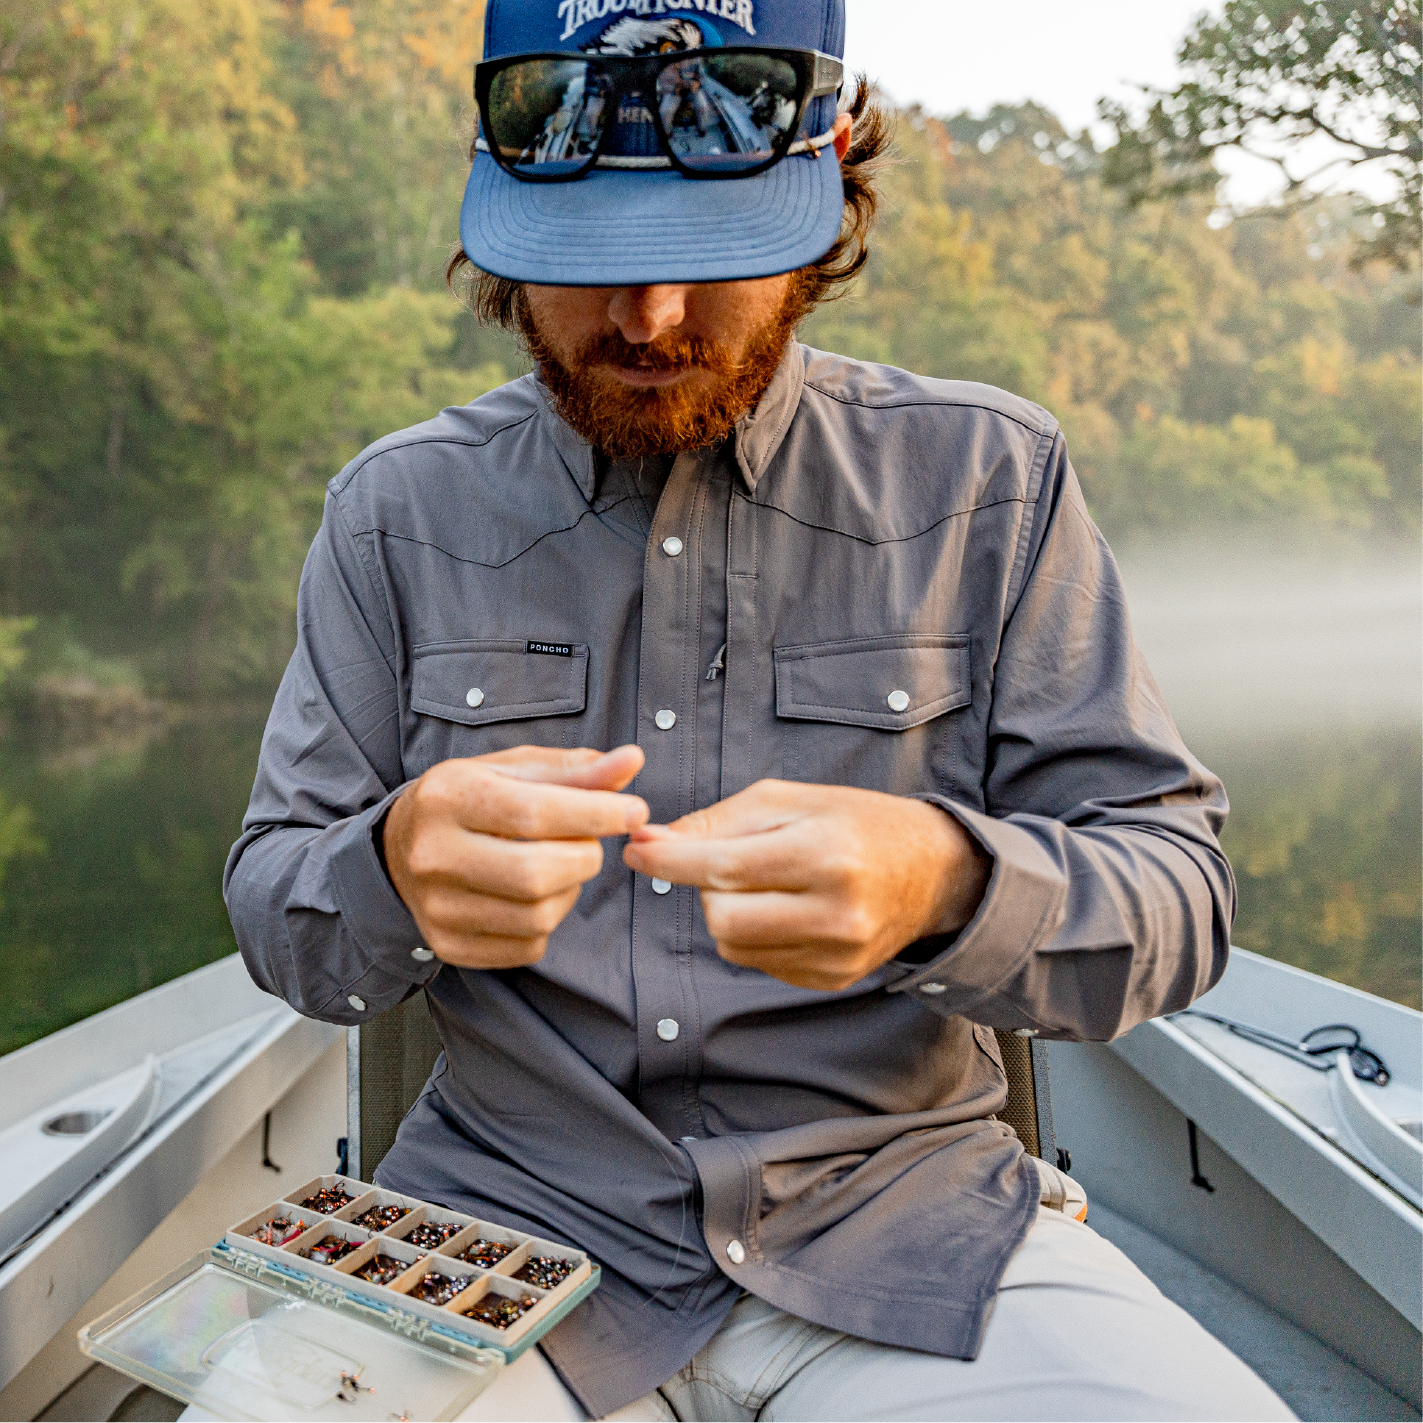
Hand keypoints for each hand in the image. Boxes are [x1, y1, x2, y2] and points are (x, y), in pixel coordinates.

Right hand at [384, 745, 647, 969]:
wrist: (400, 849)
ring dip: (570, 891)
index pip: (536, 813)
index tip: (635, 811)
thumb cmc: (470, 800)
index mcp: (449, 797)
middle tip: (587, 842)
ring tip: (560, 866)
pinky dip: (550, 922)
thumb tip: (632, 761)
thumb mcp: (514, 771)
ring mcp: (437, 907)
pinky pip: (528, 946)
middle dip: (584, 856)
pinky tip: (538, 896)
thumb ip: (575, 770)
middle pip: (537, 873)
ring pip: (538, 916)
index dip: (597, 814)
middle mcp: (435, 855)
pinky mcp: (449, 945)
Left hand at [622, 781, 990, 991]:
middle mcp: (834, 912)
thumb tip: (650, 842)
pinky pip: (758, 963)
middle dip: (707, 889)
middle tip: (727, 863)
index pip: (725, 867)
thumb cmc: (853, 822)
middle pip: (723, 917)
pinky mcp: (831, 979)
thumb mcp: (790, 800)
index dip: (670, 861)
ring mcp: (835, 954)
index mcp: (824, 854)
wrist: (931, 872)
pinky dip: (753, 936)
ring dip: (727, 914)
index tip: (635, 848)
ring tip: (763, 884)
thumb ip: (718, 822)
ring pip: (733, 946)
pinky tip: (784, 910)